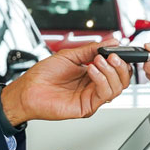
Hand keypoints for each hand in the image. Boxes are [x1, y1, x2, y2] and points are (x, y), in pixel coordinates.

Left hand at [0, 40, 133, 124]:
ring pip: (117, 88)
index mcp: (92, 74)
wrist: (27, 90)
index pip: (116, 69)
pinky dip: (101, 80)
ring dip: (110, 72)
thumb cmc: (43, 75)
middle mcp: (94, 86)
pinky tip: (92, 70)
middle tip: (112, 56)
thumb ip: (92, 49)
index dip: (121, 59)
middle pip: (122, 80)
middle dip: (120, 66)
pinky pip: (103, 95)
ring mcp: (91, 98)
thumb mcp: (70, 55)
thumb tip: (112, 42)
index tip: (119, 48)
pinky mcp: (87, 107)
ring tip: (97, 61)